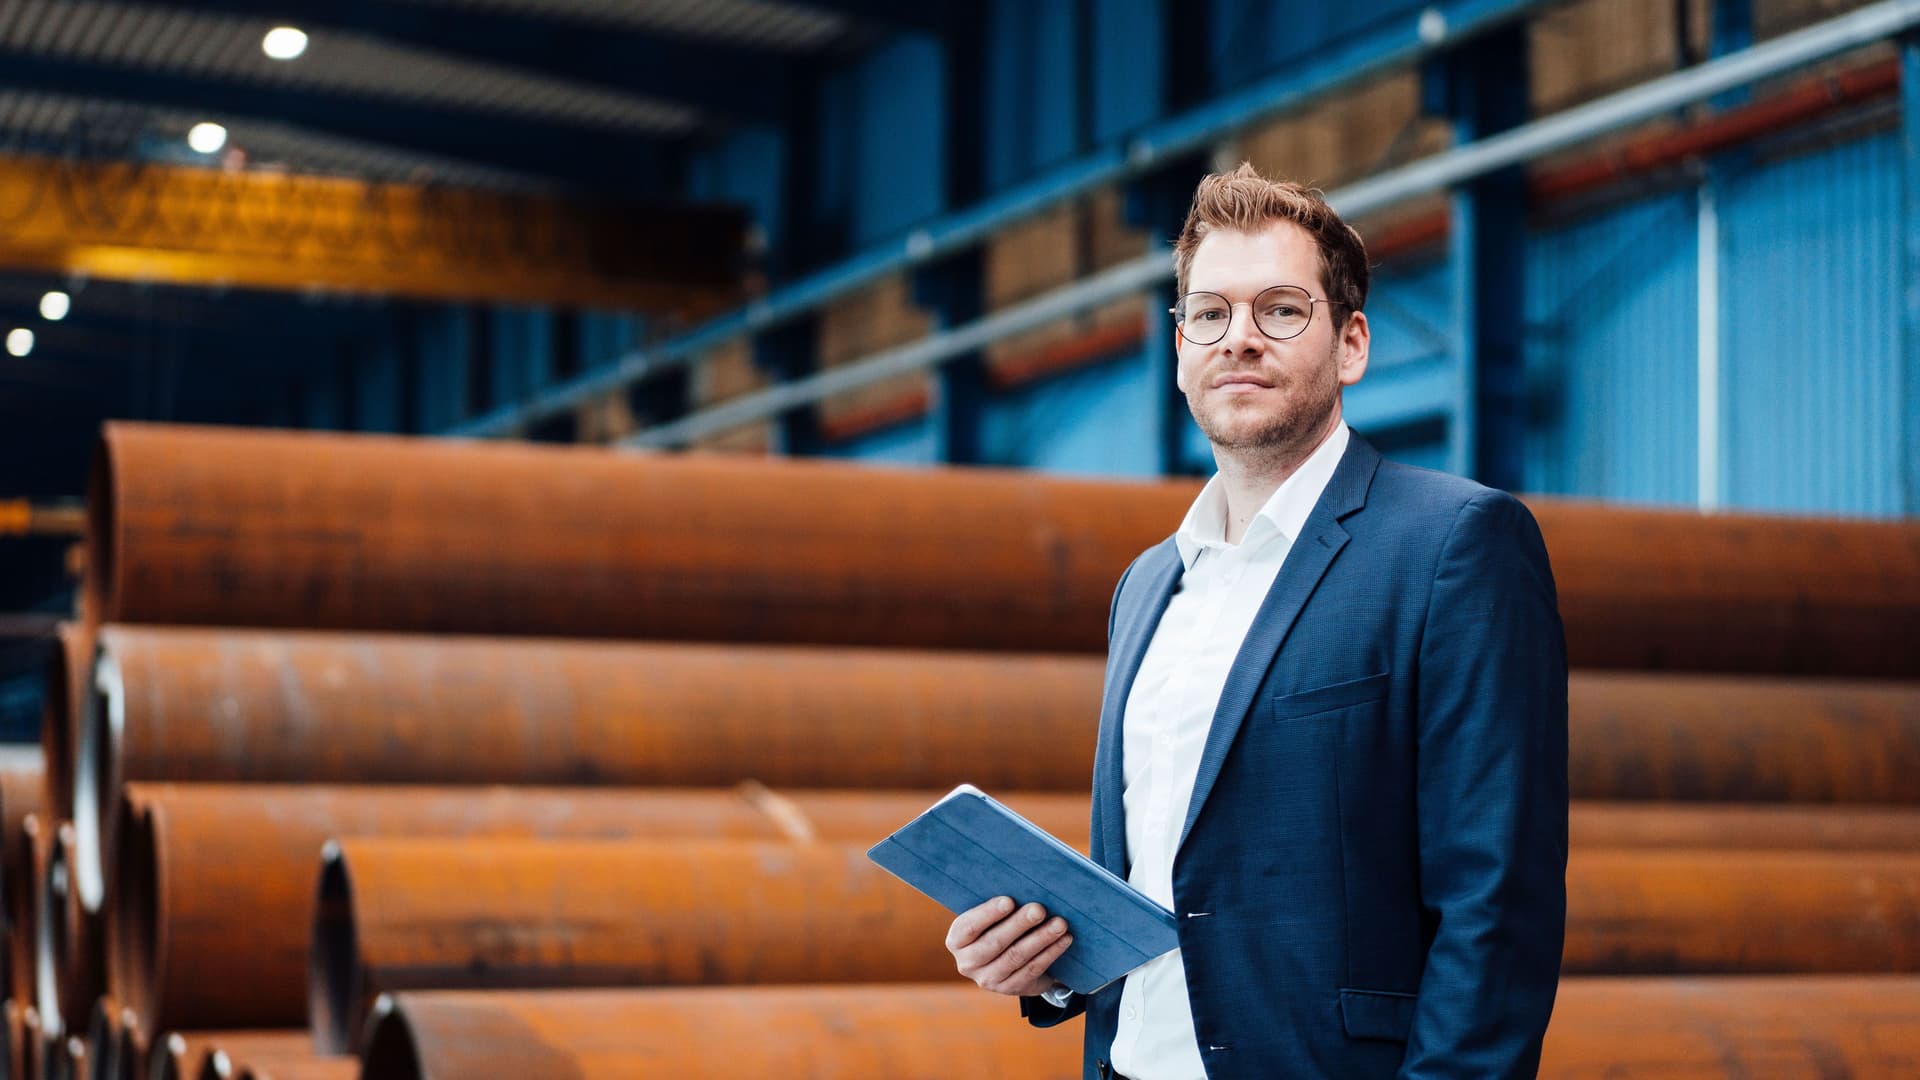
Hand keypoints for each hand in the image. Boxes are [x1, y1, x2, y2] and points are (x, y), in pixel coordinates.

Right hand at [946, 895, 1073, 996]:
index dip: (988, 914)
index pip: (969, 927)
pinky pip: (1032, 970)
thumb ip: (1000, 905)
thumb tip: (1025, 885)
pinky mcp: (1010, 988)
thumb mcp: (990, 917)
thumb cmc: (997, 924)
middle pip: (995, 943)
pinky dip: (1050, 953)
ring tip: (1060, 923)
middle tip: (1039, 909)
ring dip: (1041, 939)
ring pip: (1016, 957)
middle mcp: (968, 963)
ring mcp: (988, 979)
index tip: (1009, 901)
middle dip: (1019, 924)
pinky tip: (1064, 940)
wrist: (1004, 960)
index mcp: (957, 940)